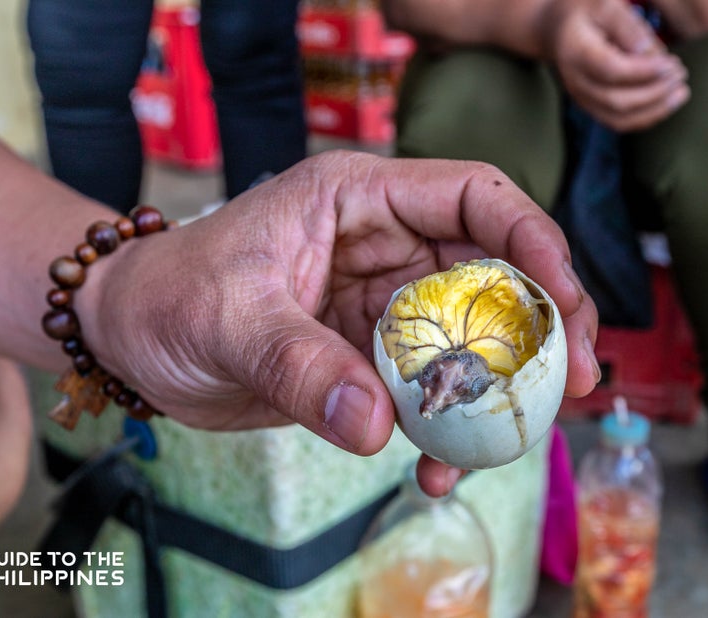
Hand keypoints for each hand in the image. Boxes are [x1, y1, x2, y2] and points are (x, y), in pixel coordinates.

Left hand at [82, 151, 598, 494]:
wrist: (132, 338)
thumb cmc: (169, 295)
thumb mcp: (228, 320)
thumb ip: (301, 366)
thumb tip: (378, 424)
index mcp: (358, 199)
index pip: (474, 196)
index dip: (533, 239)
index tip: (564, 301)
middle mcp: (383, 245)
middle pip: (494, 272)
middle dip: (541, 325)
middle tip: (574, 381)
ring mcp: (380, 304)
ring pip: (470, 338)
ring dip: (499, 389)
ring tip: (513, 438)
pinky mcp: (368, 356)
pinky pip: (428, 390)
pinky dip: (442, 429)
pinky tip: (433, 467)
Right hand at [541, 0, 689, 130]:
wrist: (557, 31)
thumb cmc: (586, 12)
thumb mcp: (605, 4)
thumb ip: (629, 27)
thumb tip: (651, 54)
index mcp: (576, 52)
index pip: (611, 70)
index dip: (644, 71)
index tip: (670, 62)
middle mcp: (575, 82)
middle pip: (616, 100)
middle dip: (655, 90)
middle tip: (680, 72)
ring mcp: (582, 98)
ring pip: (619, 118)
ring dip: (654, 109)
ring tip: (681, 91)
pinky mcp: (592, 106)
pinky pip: (619, 122)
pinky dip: (647, 117)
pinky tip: (667, 102)